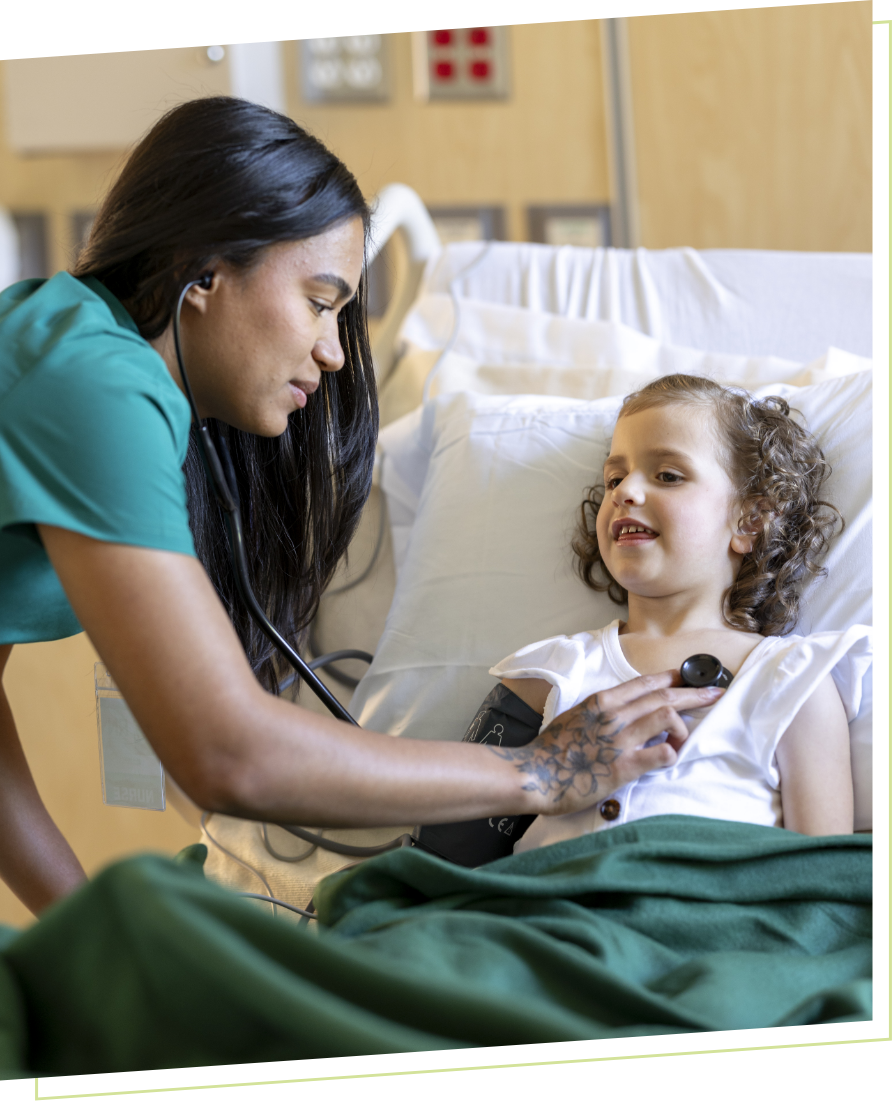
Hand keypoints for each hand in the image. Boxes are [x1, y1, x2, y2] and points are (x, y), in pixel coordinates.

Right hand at [492, 671, 723, 816]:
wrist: (534, 774)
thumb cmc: (552, 750)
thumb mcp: (575, 718)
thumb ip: (600, 713)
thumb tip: (621, 713)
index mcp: (602, 702)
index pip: (645, 683)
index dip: (671, 679)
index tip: (688, 678)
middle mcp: (614, 716)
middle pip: (664, 697)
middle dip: (695, 694)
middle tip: (716, 693)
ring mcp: (620, 740)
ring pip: (668, 718)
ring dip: (684, 727)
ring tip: (684, 737)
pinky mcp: (623, 767)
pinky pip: (662, 754)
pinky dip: (672, 753)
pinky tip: (668, 757)